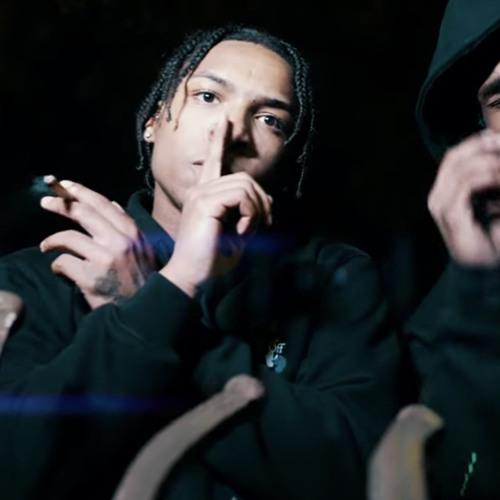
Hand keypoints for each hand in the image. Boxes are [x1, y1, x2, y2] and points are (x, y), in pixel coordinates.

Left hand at [40, 182, 155, 308]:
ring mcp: (106, 259)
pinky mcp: (92, 277)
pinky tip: (60, 271)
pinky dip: (57, 266)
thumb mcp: (143, 249)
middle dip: (60, 204)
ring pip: (68, 237)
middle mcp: (121, 242)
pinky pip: (64, 262)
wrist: (145, 311)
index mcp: (133, 233)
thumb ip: (127, 227)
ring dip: (52, 241)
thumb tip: (112, 203)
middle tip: (45, 202)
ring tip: (46, 246)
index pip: (103, 204)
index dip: (82, 192)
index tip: (66, 186)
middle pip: (84, 213)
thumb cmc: (142, 280)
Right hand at [161, 118, 272, 296]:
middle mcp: (200, 190)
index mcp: (204, 195)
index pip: (214, 161)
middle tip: (264, 224)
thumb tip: (267, 200)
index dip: (220, 140)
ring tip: (246, 231)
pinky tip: (241, 231)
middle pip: (244, 178)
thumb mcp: (237, 233)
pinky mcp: (205, 202)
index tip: (224, 120)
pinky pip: (242, 196)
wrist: (193, 277)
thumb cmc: (212, 259)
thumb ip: (248, 212)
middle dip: (262, 201)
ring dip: (256, 211)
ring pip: (246, 186)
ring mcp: (201, 194)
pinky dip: (250, 215)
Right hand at [428, 130, 499, 266]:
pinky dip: (486, 177)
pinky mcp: (450, 215)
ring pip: (459, 168)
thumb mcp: (489, 200)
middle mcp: (437, 197)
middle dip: (481, 146)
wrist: (485, 266)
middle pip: (453, 157)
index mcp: (444, 192)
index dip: (475, 142)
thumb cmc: (490, 236)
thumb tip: (494, 147)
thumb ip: (488, 179)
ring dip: (488, 162)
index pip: (454, 157)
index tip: (497, 136)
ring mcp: (440, 206)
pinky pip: (465, 185)